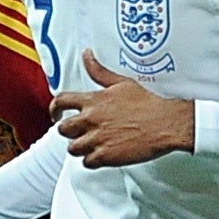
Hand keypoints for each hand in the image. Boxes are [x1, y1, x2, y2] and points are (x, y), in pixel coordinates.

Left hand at [50, 51, 195, 166]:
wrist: (164, 123)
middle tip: (78, 132)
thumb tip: (87, 55)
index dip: (54, 108)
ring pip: (72, 148)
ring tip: (91, 145)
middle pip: (63, 129)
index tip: (56, 114)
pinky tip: (101, 155)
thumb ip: (99, 71)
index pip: (61, 101)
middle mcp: (91, 119)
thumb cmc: (147, 103)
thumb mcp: (121, 82)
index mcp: (93, 100)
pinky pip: (87, 162)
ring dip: (80, 148)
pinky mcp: (106, 156)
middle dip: (69, 131)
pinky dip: (91, 160)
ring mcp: (97, 139)